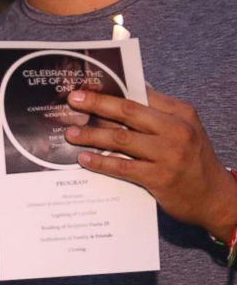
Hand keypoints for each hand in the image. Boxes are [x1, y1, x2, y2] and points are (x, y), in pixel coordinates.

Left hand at [65, 87, 236, 239]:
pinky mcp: (159, 177)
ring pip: (121, 138)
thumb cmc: (193, 160)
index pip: (141, 95)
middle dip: (97, 104)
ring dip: (92, 134)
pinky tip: (84, 159)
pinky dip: (100, 161)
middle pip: (128, 111)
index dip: (112, 90)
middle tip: (73, 100)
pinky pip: (121, 166)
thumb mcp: (185, 129)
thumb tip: (131, 92)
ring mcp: (168, 154)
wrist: (214, 197)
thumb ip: (159, 113)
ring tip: (71, 133)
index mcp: (181, 113)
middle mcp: (177, 130)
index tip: (89, 87)